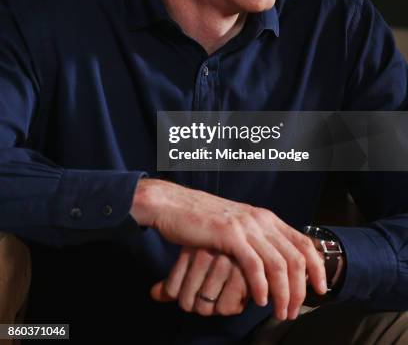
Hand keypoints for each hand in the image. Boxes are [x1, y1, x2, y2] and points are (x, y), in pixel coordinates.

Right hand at [131, 179, 326, 318]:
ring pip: (279, 264)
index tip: (320, 289)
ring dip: (284, 293)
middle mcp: (261, 220)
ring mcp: (246, 226)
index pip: (303, 242)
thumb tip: (274, 264)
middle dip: (300, 290)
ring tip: (281, 312)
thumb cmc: (203, 221)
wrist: (175, 205)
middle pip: (295, 257)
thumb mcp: (238, 226)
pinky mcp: (230, 235)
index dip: (317, 267)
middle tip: (294, 311)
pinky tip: (260, 300)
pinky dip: (261, 285)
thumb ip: (257, 239)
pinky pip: (254, 264)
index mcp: (266, 217)